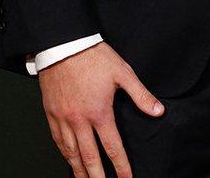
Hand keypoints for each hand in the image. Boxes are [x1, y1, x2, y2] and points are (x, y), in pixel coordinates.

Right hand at [39, 42, 164, 177]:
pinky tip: (69, 161)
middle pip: (90, 158)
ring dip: (79, 172)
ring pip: (71, 154)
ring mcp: (63, 119)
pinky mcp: (51, 114)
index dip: (121, 167)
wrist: (64, 44)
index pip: (113, 147)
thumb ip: (140, 94)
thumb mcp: (122, 72)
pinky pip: (58, 142)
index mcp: (99, 112)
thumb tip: (158, 111)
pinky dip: (65, 155)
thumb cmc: (93, 57)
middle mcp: (79, 120)